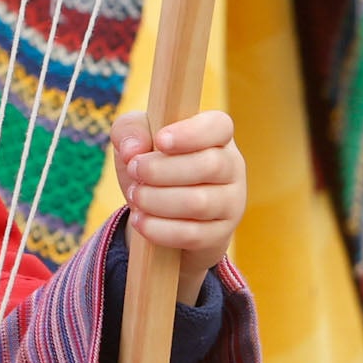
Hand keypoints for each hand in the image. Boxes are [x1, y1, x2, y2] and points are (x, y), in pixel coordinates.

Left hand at [113, 110, 245, 304]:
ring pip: (199, 203)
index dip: (191, 133)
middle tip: (135, 171)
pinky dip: (160, 229)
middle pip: (209, 166)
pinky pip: (193, 235)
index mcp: (217, 135)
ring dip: (157, 200)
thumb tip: (132, 150)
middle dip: (163, 170)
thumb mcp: (136, 141)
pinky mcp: (220, 234)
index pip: (219, 126)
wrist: (162, 214)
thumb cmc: (153, 166)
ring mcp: (231, 202)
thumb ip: (129, 131)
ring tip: (136, 196)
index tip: (160, 141)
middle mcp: (232, 166)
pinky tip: (141, 221)